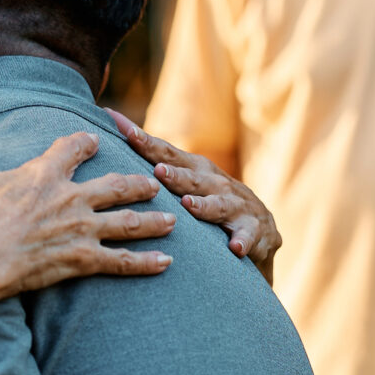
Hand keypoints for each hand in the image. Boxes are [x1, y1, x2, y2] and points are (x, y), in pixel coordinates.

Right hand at [0, 123, 174, 298]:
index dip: (84, 143)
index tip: (93, 142)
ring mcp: (81, 229)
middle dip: (138, 183)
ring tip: (172, 220)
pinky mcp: (83, 258)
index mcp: (44, 174)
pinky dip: (146, 263)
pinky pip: (122, 261)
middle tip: (154, 183)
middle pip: (116, 186)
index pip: (72, 148)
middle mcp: (71, 197)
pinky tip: (166, 263)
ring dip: (153, 221)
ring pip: (128, 221)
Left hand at [107, 109, 281, 270]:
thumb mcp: (188, 185)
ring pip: (219, 204)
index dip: (143, 140)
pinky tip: (235, 248)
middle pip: (192, 176)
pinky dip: (243, 240)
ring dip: (205, 205)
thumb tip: (111, 157)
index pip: (165, 154)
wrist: (262, 228)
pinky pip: (248, 236)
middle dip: (175, 173)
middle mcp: (216, 182)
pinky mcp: (254, 229)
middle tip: (157, 171)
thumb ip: (157, 173)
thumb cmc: (213, 203)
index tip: (118, 125)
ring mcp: (237, 205)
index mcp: (195, 170)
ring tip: (188, 205)